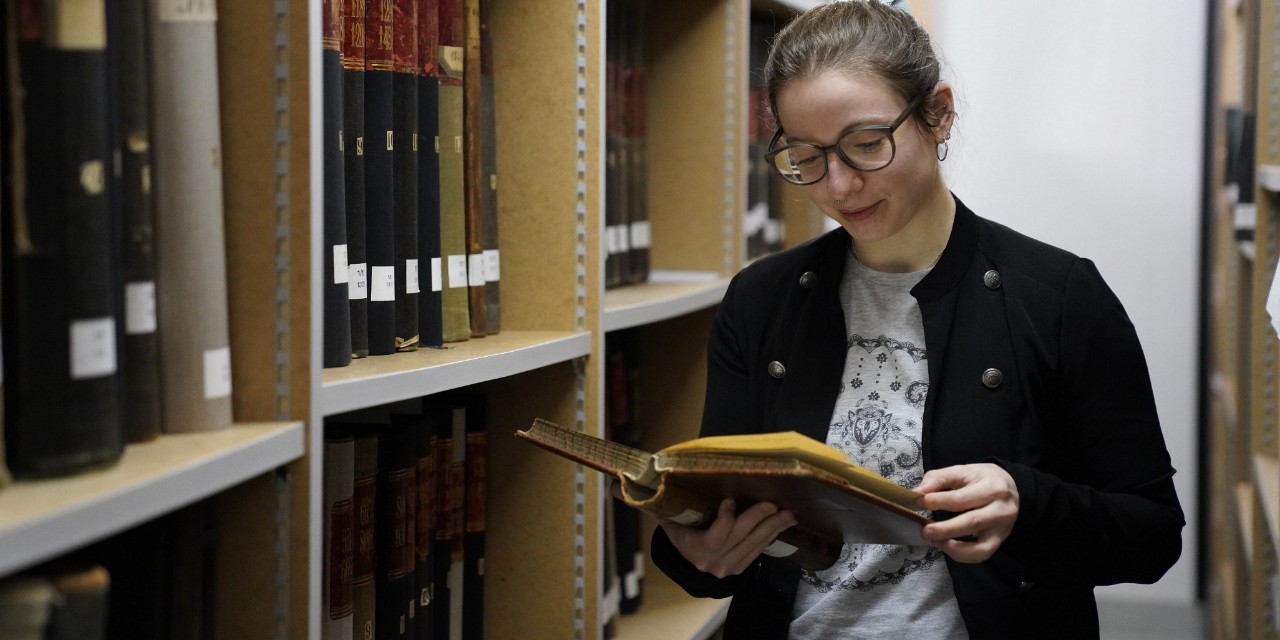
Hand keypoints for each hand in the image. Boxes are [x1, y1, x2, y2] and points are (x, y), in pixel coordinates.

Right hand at [660, 498, 796, 577]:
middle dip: (758, 519)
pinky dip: (771, 536)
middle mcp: (712, 562)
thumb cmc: (679, 529)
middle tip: (773, 503)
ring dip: (773, 527)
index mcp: (693, 548)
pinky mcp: (740, 569)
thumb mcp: (669, 518)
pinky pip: (758, 551)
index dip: (725, 519)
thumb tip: (652, 480)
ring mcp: (727, 568)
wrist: (686, 558)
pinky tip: (781, 524)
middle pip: (740, 538)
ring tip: (788, 514)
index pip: (714, 537)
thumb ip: (663, 504)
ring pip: (754, 545)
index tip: (730, 499)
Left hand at [916, 463, 1018, 562]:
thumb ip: (938, 479)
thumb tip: (917, 492)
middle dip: (944, 529)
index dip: (936, 502)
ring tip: (936, 542)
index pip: (960, 499)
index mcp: (993, 487)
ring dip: (953, 548)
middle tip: (924, 531)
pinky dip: (962, 555)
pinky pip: (981, 554)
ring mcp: (1002, 529)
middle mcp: (1002, 510)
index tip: (918, 502)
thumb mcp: (962, 471)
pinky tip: (947, 546)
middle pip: (971, 522)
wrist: (1011, 488)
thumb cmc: (982, 479)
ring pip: (979, 546)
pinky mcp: (999, 541)